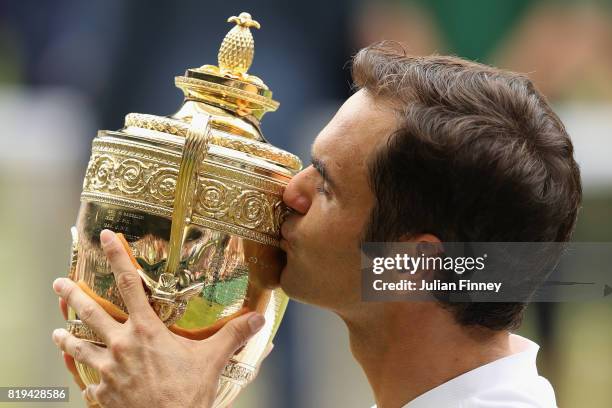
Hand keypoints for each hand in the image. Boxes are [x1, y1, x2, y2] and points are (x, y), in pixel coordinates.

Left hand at [52, 229, 265, 407]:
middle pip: (91, 313)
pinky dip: (88, 381)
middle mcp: (121, 346)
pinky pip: (90, 385)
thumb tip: (260, 317)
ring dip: (67, 338)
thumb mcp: (212, 360)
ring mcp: (108, 371)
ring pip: (80, 348)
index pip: (129, 284)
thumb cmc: (187, 394)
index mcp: (146, 331)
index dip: (116, 258)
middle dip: (73, 296)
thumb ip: (233, 335)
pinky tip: (86, 382)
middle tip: (58, 284)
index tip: (105, 238)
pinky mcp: (103, 395)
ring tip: (57, 332)